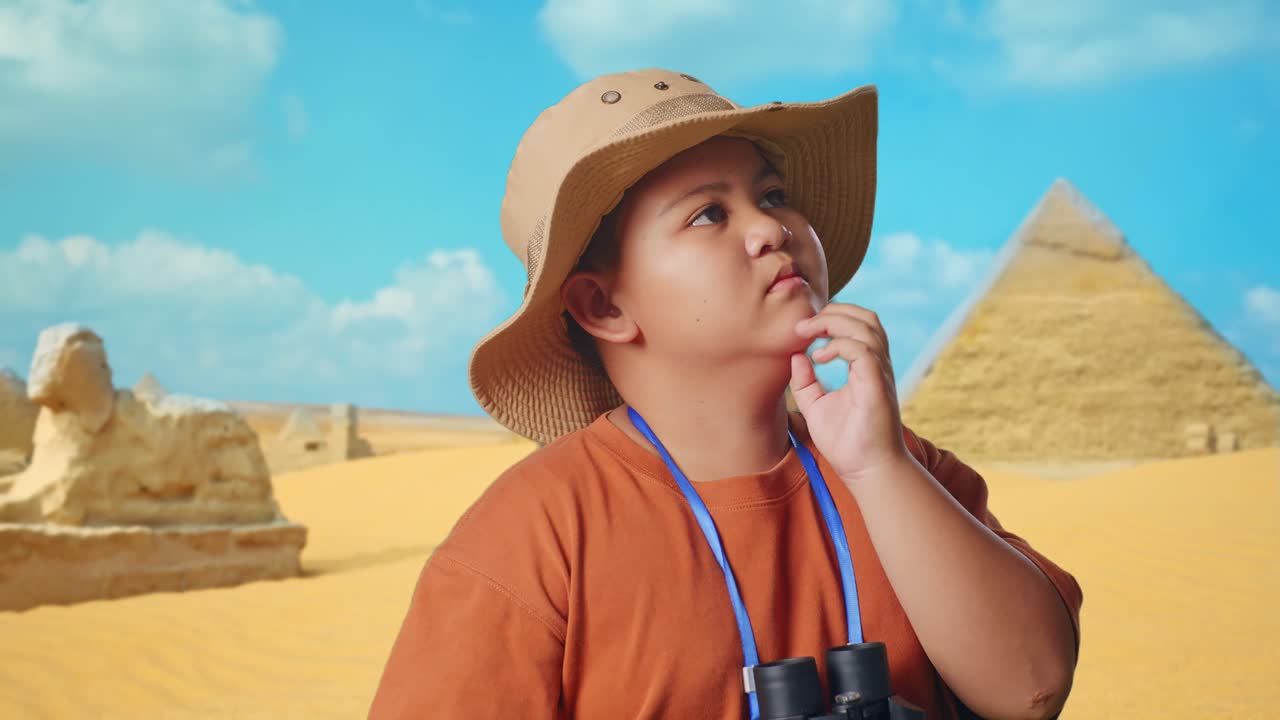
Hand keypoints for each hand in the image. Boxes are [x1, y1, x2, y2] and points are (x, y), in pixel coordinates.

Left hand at [789, 303, 909, 483]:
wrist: (866, 471)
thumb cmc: (846, 443)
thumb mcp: (816, 407)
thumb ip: (805, 382)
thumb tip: (796, 356)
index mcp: (866, 367)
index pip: (858, 325)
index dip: (833, 317)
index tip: (803, 329)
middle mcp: (877, 366)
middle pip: (867, 317)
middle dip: (834, 311)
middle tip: (804, 324)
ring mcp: (880, 374)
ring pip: (867, 327)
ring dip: (835, 322)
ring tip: (809, 333)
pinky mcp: (877, 385)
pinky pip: (864, 350)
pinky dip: (840, 345)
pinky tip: (820, 357)